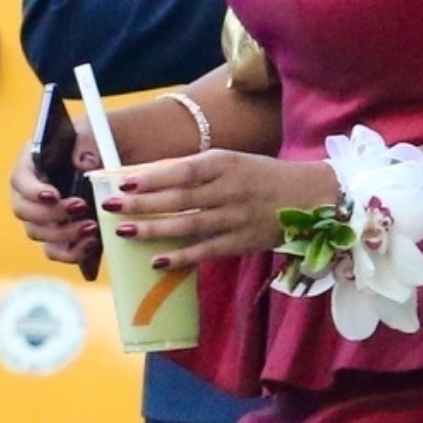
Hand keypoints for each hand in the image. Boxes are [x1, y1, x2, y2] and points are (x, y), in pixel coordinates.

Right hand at [9, 142, 99, 268]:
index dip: (32, 191)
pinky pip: (56, 251)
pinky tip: (92, 243)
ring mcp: (42, 216)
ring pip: (38, 233)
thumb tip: (83, 162)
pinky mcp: (59, 236)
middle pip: (23, 211)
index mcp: (32, 162)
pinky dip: (72, 252)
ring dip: (64, 233)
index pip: (19, 179)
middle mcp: (31, 192)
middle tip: (80, 207)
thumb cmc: (104, 141)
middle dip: (51, 214)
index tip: (54, 195)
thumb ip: (88, 143)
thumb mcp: (98, 133)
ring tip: (92, 226)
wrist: (121, 159)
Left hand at [94, 151, 335, 263]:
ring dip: (154, 229)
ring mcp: (236, 218)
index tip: (122, 181)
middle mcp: (229, 189)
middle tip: (110, 206)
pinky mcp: (243, 242)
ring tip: (124, 232)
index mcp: (225, 163)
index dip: (152, 177)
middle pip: (179, 198)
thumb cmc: (262, 176)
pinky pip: (207, 251)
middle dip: (142, 203)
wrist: (313, 197)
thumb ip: (197, 169)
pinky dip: (182, 257)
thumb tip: (151, 176)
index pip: (183, 170)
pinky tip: (157, 261)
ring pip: (188, 225)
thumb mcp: (232, 161)